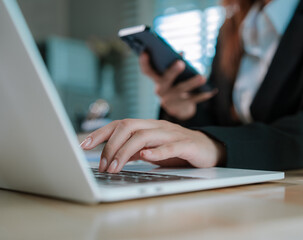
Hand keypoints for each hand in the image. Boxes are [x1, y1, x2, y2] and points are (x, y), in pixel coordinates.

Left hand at [80, 119, 224, 172]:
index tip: (84, 144)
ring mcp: (172, 134)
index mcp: (148, 126)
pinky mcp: (186, 145)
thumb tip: (113, 156)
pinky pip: (170, 146)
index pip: (120, 123)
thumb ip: (134, 150)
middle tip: (102, 165)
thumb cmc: (178, 150)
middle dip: (110, 145)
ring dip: (125, 152)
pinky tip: (146, 157)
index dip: (101, 133)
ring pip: (144, 136)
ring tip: (115, 168)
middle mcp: (158, 126)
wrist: (209, 149)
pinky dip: (157, 152)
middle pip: (129, 126)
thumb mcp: (152, 150)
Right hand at [139, 53, 217, 120]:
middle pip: (165, 80)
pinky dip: (202, 95)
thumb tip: (182, 53)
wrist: (177, 108)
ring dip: (192, 83)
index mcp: (156, 80)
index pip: (147, 71)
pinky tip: (211, 91)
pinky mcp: (180, 108)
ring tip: (202, 77)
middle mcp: (160, 90)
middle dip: (172, 72)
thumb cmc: (175, 85)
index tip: (145, 51)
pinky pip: (192, 100)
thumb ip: (174, 63)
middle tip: (181, 63)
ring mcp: (170, 100)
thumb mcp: (172, 75)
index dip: (144, 62)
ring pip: (181, 91)